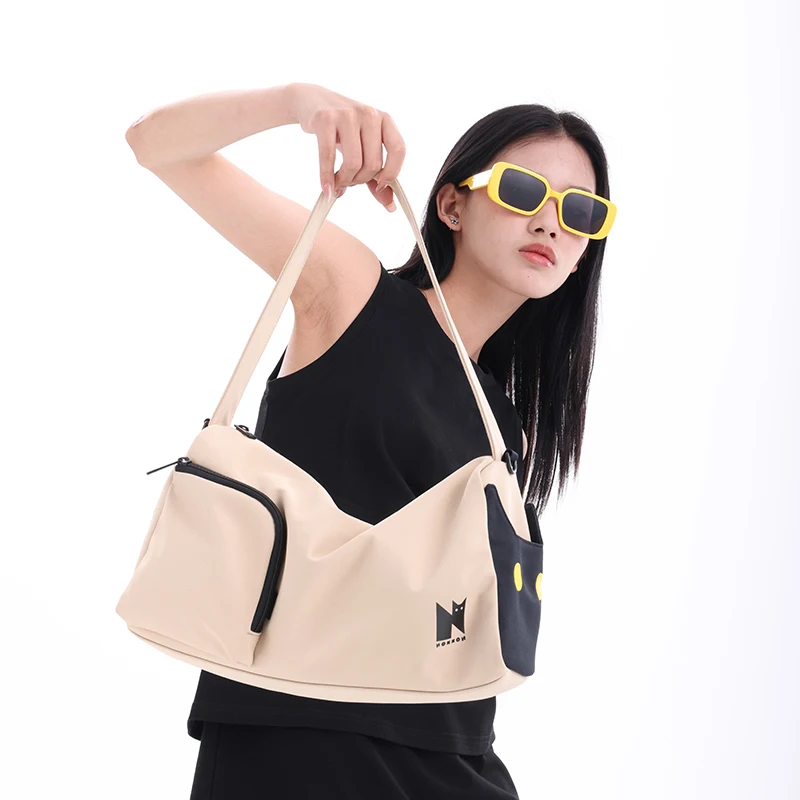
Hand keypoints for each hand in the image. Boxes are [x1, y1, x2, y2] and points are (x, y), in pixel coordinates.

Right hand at [288, 82, 405, 210]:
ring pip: (353, 163)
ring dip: (344, 181)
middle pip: (373, 164)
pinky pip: (328, 157)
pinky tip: (326, 189)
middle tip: (348, 183)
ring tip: (337, 183)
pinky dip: (327, 178)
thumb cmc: (342, 130)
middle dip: (359, 181)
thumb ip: (377, 176)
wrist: (312, 102)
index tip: (379, 185)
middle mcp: (369, 114)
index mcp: (384, 119)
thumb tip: (389, 205)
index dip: (391, 172)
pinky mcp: (325, 119)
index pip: (398, 150)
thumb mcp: (363, 147)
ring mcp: (347, 114)